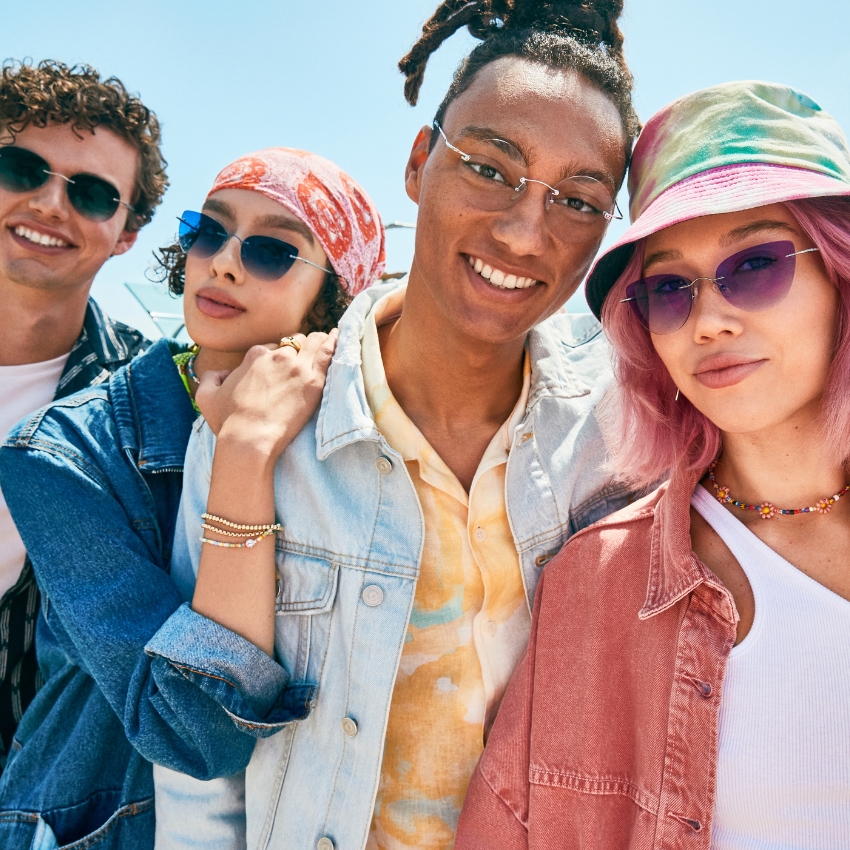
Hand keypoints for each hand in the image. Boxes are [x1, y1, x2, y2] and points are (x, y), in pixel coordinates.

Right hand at [195, 330, 337, 457]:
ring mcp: (297, 367)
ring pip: (313, 343)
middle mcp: (276, 356)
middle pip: (294, 343)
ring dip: (319, 341)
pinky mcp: (313, 381)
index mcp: (254, 356)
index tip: (282, 366)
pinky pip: (328, 353)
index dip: (278, 356)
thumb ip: (210, 378)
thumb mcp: (206, 397)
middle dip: (300, 347)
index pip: (272, 347)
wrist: (250, 438)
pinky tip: (339, 338)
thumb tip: (219, 373)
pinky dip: (334, 343)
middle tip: (306, 356)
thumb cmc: (228, 421)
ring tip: (328, 340)